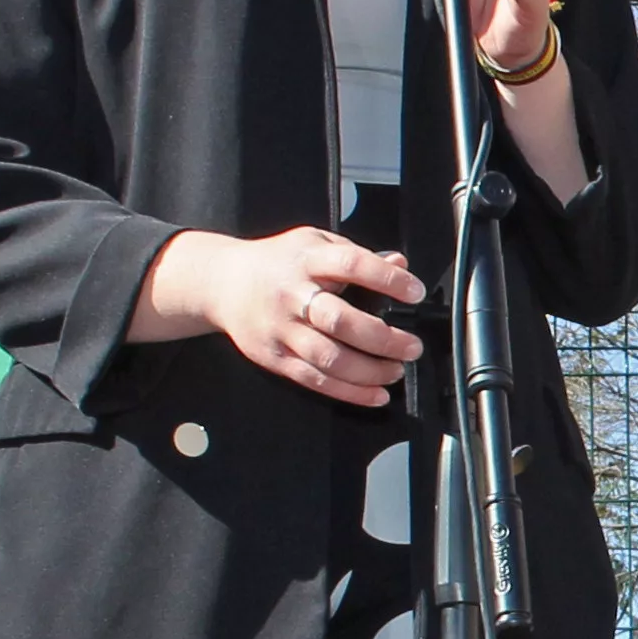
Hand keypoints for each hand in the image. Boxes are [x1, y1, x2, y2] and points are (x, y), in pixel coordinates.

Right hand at [135, 226, 425, 405]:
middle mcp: (293, 295)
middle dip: (383, 339)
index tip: (415, 293)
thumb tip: (399, 264)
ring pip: (329, 358)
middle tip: (412, 346)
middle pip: (341, 321)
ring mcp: (282, 330)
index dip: (387, 279)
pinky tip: (377, 394)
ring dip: (370, 371)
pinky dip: (350, 392)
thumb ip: (356, 255)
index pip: (351, 265)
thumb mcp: (315, 244)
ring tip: (396, 370)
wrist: (223, 283)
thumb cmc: (279, 262)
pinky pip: (315, 381)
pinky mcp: (275, 358)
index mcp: (307, 260)